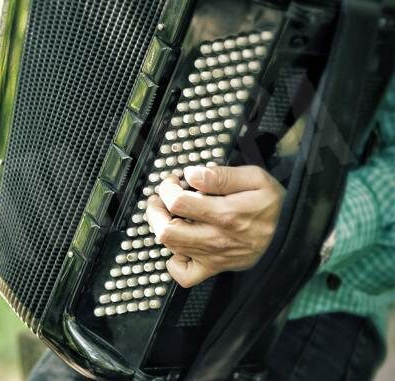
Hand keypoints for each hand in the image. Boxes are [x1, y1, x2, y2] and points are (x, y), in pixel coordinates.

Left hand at [146, 165, 284, 287]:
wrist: (295, 235)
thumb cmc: (275, 206)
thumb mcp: (255, 179)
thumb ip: (221, 176)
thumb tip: (193, 175)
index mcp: (226, 214)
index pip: (178, 203)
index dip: (167, 188)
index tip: (173, 181)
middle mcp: (216, 238)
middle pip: (166, 230)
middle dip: (155, 210)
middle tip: (160, 198)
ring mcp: (213, 256)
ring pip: (170, 248)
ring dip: (161, 227)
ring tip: (167, 214)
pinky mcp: (215, 268)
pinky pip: (184, 275)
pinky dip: (173, 261)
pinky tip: (179, 245)